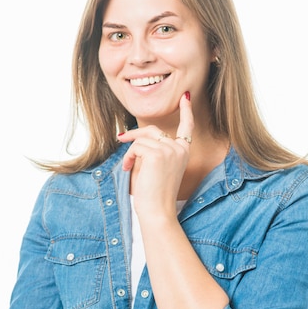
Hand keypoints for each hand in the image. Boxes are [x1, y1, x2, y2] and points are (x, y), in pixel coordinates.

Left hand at [117, 92, 193, 216]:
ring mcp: (170, 149)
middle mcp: (180, 148)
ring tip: (128, 167)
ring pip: (142, 139)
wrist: (157, 211)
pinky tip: (129, 168)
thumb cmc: (154, 194)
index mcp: (183, 152)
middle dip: (134, 134)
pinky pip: (136, 146)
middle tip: (121, 139)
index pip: (187, 127)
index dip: (186, 111)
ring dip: (130, 152)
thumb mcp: (155, 168)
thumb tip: (134, 136)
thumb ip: (152, 150)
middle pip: (153, 130)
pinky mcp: (158, 153)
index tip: (186, 97)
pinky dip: (129, 157)